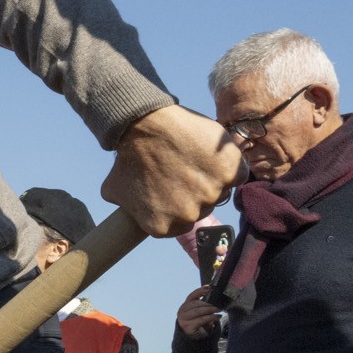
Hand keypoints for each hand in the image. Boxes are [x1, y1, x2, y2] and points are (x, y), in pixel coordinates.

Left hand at [102, 106, 239, 237]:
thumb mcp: (115, 192)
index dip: (179, 203)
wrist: (144, 125)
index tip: (176, 186)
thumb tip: (130, 217)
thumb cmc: (128, 157)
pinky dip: (230, 164)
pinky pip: (238, 174)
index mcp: (163, 227)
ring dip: (212, 177)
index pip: (180, 222)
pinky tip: (212, 153)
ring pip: (220, 190)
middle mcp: (189, 215)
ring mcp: (211, 195)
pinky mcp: (230, 173)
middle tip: (185, 169)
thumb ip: (129, 211)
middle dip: (195, 190)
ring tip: (195, 158)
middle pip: (202, 206)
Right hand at [175, 286, 222, 339]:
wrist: (189, 333)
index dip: (200, 291)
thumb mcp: (198, 311)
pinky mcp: (188, 325)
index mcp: (186, 304)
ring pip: (198, 311)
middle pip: (196, 304)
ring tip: (219, 310)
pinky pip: (201, 320)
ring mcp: (184, 318)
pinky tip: (217, 316)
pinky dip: (211, 317)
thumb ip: (203, 304)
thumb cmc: (196, 319)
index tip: (209, 287)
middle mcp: (182, 310)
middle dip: (208, 303)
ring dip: (210, 310)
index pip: (192, 295)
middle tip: (218, 304)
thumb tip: (215, 297)